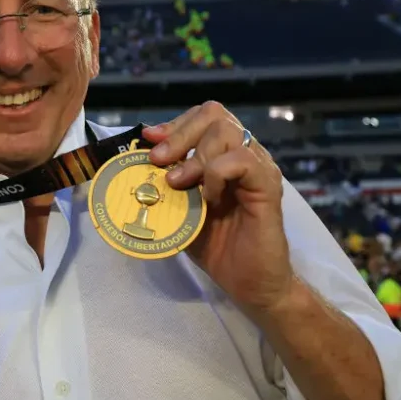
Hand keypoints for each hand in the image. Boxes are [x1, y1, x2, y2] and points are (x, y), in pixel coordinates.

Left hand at [143, 101, 292, 314]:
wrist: (251, 284)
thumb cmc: (219, 248)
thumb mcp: (181, 213)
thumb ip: (166, 189)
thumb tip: (132, 171)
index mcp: (225, 156)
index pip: (204, 117)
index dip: (175, 124)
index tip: (150, 139)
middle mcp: (245, 156)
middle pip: (214, 115)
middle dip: (179, 134)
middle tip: (158, 160)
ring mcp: (259, 169)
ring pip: (227, 133)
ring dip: (194, 155)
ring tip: (179, 183)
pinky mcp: (268, 187)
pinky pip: (242, 161)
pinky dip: (216, 173)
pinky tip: (208, 196)